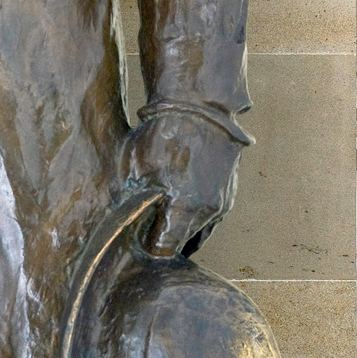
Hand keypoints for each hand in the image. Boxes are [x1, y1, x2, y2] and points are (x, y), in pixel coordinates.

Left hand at [124, 106, 242, 258]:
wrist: (200, 104)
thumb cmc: (162, 134)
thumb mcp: (135, 171)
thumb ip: (133, 208)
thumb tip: (127, 232)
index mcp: (185, 210)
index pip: (163, 252)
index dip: (145, 249)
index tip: (133, 241)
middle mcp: (209, 212)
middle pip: (181, 245)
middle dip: (162, 241)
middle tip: (142, 230)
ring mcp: (223, 203)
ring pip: (197, 233)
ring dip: (179, 231)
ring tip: (159, 217)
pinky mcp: (229, 193)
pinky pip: (209, 218)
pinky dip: (193, 219)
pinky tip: (177, 205)